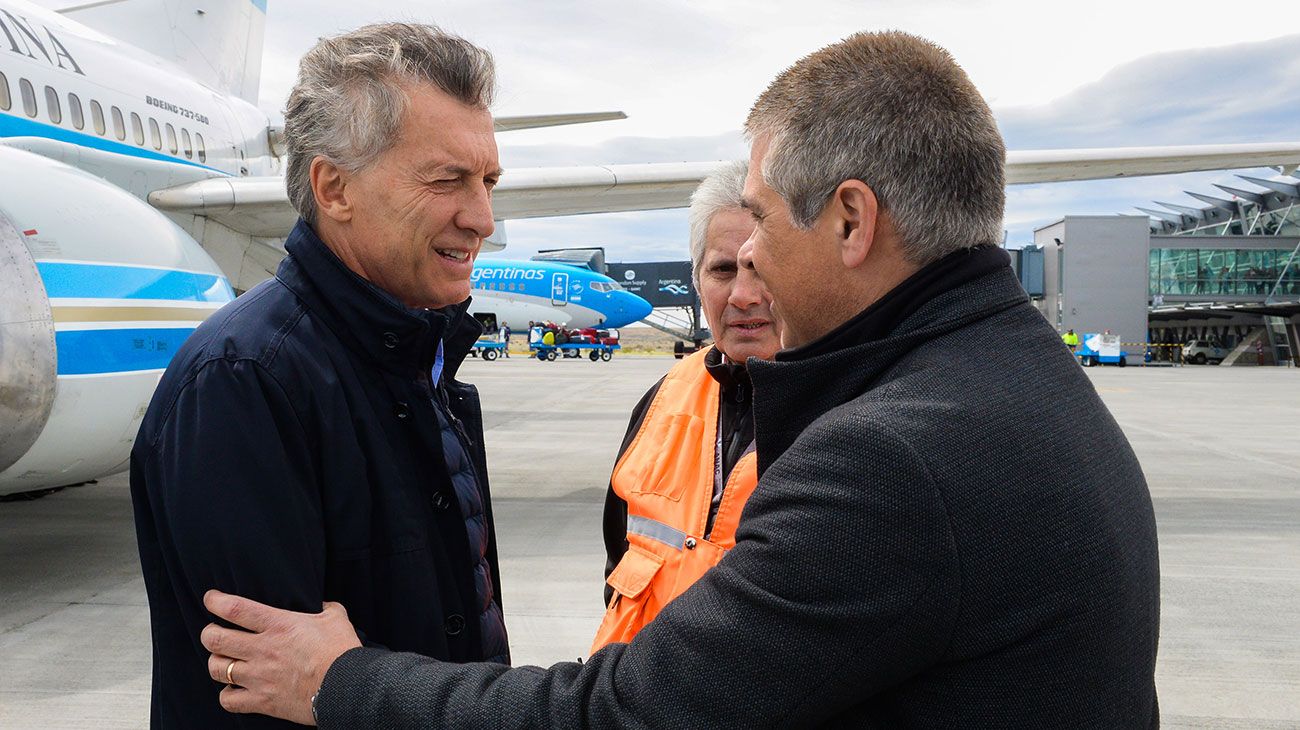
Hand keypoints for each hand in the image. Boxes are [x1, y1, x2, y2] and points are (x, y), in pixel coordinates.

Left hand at [200, 590, 361, 725]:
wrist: (348, 687)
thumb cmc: (342, 652)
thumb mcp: (335, 617)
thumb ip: (323, 607)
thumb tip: (320, 604)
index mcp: (279, 625)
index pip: (234, 608)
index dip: (215, 601)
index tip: (211, 599)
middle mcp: (263, 649)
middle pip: (215, 639)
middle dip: (209, 634)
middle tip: (213, 633)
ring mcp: (259, 677)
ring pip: (216, 668)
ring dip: (217, 662)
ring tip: (225, 660)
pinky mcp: (262, 701)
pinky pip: (227, 700)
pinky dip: (227, 694)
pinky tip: (235, 689)